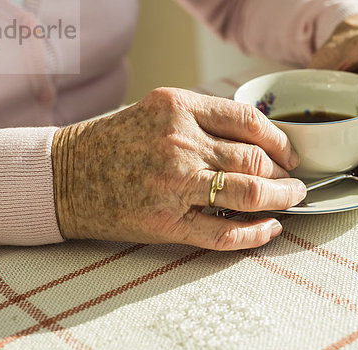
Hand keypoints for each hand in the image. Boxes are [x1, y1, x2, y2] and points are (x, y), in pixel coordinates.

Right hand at [51, 88, 305, 249]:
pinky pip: (225, 232)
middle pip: (255, 159)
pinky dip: (255, 233)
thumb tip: (256, 145)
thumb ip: (202, 122)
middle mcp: (179, 142)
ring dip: (281, 200)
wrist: (63, 175)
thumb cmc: (111, 143)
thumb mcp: (155, 112)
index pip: (249, 120)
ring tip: (291, 202)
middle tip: (295, 182)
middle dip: (286, 174)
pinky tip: (270, 228)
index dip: (279, 140)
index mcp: (178, 107)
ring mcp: (173, 184)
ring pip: (249, 193)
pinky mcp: (165, 222)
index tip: (289, 153)